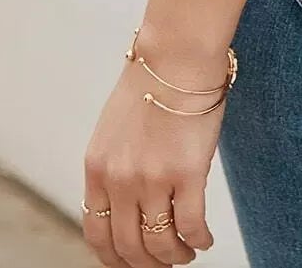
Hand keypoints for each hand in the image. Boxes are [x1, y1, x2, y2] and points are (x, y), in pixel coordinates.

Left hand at [82, 33, 222, 266]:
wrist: (177, 55)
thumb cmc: (152, 84)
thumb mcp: (114, 129)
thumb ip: (115, 166)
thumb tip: (126, 204)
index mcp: (97, 169)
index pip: (97, 234)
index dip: (114, 258)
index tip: (130, 263)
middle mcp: (119, 181)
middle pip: (129, 246)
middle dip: (147, 264)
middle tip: (164, 263)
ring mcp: (152, 179)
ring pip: (161, 243)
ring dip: (175, 257)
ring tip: (186, 253)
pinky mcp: (187, 172)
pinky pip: (190, 225)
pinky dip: (198, 240)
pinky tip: (204, 240)